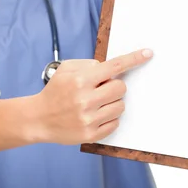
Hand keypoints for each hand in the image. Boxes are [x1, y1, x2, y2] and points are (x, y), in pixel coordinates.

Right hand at [34, 48, 152, 144]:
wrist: (38, 119)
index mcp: (80, 80)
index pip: (113, 67)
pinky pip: (115, 123)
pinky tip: (94, 115)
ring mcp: (89, 119)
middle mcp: (86, 100)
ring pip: (120, 106)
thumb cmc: (54, 91)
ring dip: (112, 102)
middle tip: (100, 89)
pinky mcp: (91, 134)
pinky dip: (108, 117)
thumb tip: (108, 68)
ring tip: (95, 103)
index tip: (148, 53)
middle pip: (120, 88)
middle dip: (114, 86)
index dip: (133, 59)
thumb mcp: (66, 69)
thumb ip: (88, 64)